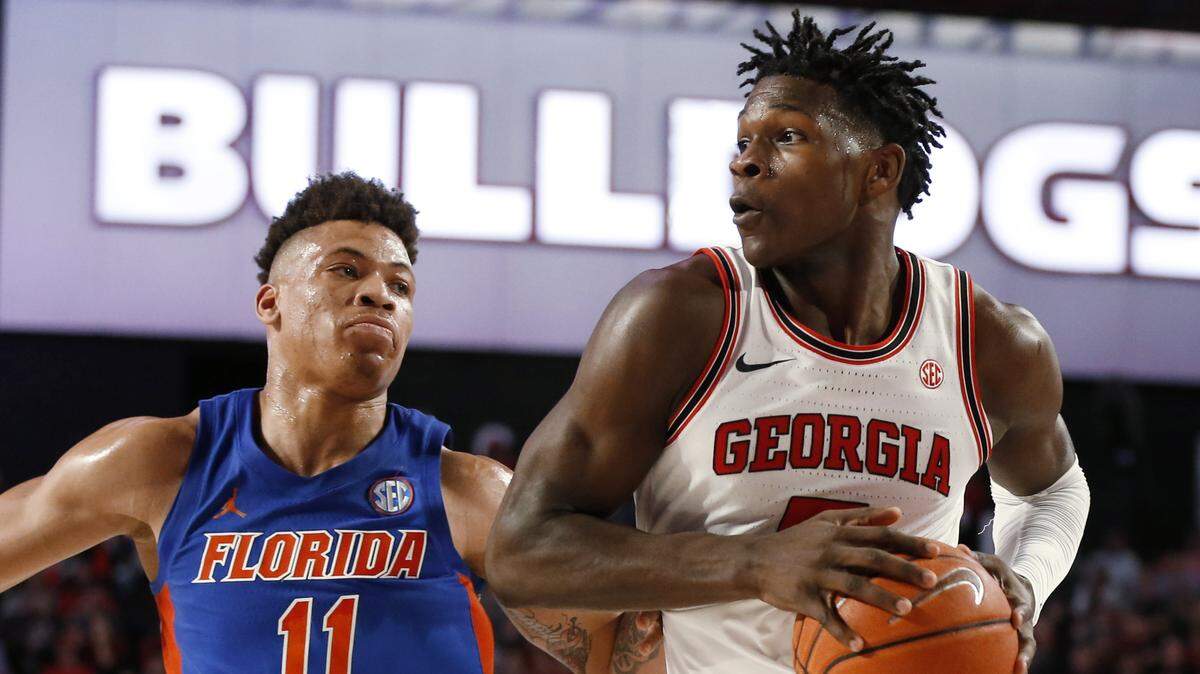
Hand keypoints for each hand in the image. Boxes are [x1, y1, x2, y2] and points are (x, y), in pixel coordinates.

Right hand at [751, 506, 938, 651]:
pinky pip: (825, 615)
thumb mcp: (825, 520)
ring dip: (880, 597)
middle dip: (903, 568)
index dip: (908, 542)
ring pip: (853, 584)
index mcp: (839, 533)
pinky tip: (860, 644)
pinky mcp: (803, 596)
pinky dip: (841, 630)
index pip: (880, 535)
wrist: (754, 559)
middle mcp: (831, 551)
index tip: (936, 551)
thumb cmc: (795, 540)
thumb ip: (862, 515)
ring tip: (905, 609)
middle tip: (931, 580)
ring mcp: (817, 574)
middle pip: (872, 558)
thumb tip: (898, 512)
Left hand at [958, 545, 1035, 673]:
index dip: (1022, 612)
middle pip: (1028, 637)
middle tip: (1020, 662)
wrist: (1022, 586)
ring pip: (1026, 650)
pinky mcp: (1016, 641)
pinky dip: (1009, 665)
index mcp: (1020, 599)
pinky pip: (1013, 654)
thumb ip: (979, 558)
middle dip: (1026, 650)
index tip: (1015, 619)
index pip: (1023, 606)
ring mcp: (1023, 632)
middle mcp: (1025, 619)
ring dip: (1023, 663)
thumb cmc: (1001, 574)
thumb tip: (960, 548)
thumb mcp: (993, 563)